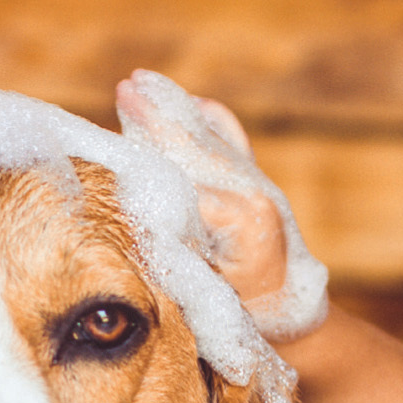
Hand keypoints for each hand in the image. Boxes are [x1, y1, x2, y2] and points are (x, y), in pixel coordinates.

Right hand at [116, 70, 327, 340]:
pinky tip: (191, 103)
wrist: (290, 320)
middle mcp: (256, 193)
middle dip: (157, 120)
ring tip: (141, 83)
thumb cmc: (242, 318)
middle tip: (125, 90)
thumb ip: (175, 257)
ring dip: (174, 110)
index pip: (184, 183)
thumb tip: (135, 215)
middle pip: (194, 148)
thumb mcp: (202, 296)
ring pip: (209, 139)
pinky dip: (211, 120)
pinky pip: (231, 141)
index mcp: (245, 220)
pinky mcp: (259, 184)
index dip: (147, 165)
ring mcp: (259, 185)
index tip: (112, 148)